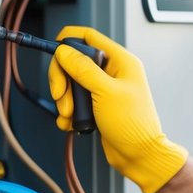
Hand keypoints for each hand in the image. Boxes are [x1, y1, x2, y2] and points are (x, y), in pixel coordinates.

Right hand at [48, 26, 187, 192]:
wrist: (139, 155)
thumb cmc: (132, 124)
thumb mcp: (105, 92)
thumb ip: (83, 69)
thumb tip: (64, 50)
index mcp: (120, 61)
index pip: (89, 37)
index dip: (68, 40)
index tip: (53, 52)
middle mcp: (111, 72)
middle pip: (74, 62)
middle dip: (63, 80)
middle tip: (60, 97)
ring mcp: (103, 89)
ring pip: (71, 84)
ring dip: (64, 100)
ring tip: (68, 116)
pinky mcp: (96, 106)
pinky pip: (74, 101)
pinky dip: (68, 113)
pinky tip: (70, 124)